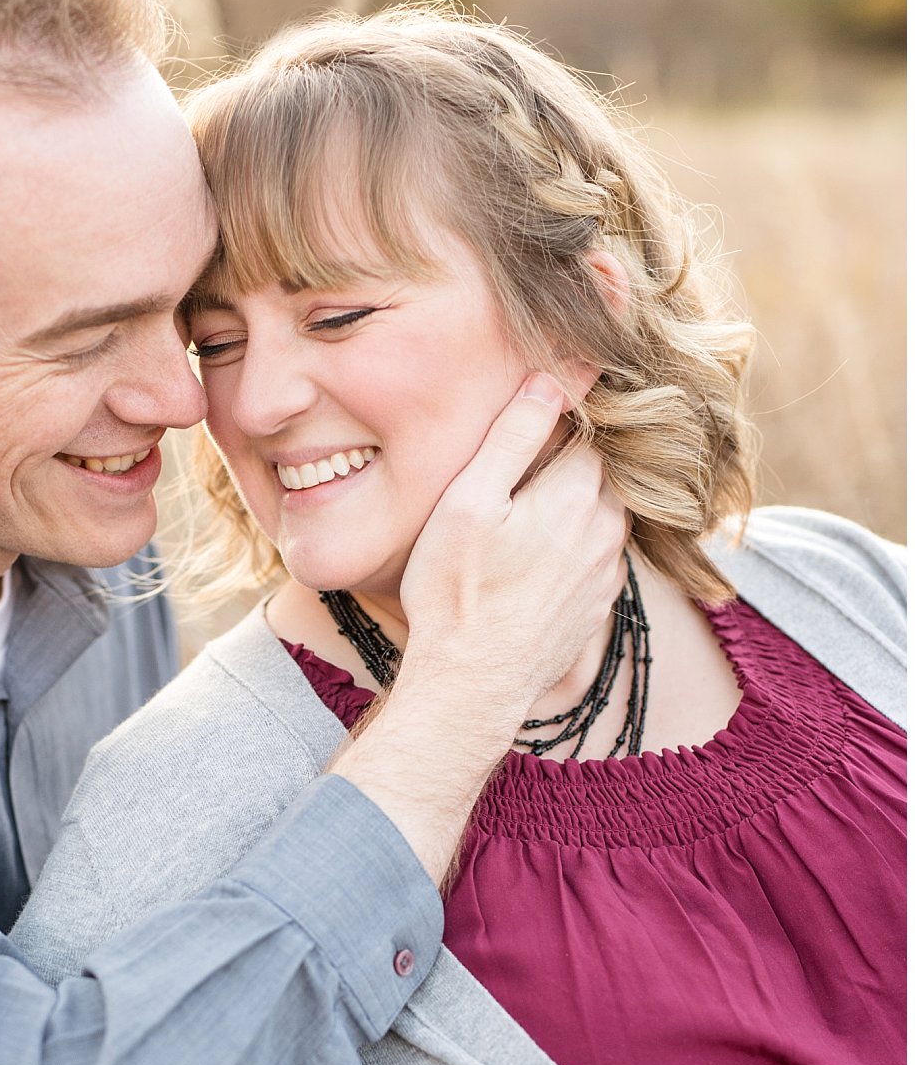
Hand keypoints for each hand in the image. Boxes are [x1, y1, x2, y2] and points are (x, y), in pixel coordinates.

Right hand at [398, 373, 625, 733]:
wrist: (472, 686)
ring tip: (526, 516)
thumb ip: (513, 436)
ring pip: (603, 513)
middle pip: (602, 471)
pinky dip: (574, 546)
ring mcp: (609, 571)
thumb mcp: (468, 503)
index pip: (590, 430)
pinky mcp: (599, 605)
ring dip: (573, 505)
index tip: (535, 421)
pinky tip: (535, 560)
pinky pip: (597, 555)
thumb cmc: (455, 594)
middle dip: (570, 462)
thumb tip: (553, 378)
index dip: (562, 420)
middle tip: (523, 470)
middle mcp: (608, 529)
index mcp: (579, 494)